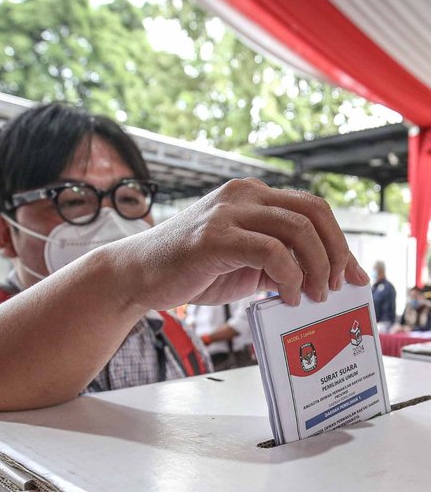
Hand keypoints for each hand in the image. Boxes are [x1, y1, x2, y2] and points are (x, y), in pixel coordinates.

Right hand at [117, 179, 368, 310]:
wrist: (139, 275)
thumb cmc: (190, 270)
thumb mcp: (244, 264)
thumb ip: (279, 263)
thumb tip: (322, 279)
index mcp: (253, 196)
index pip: (312, 209)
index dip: (340, 242)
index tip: (352, 275)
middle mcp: (244, 195)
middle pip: (314, 213)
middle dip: (335, 253)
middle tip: (335, 287)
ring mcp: (228, 212)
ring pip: (297, 230)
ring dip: (316, 267)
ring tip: (313, 296)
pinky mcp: (216, 237)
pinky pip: (272, 252)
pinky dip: (289, 277)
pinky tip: (287, 296)